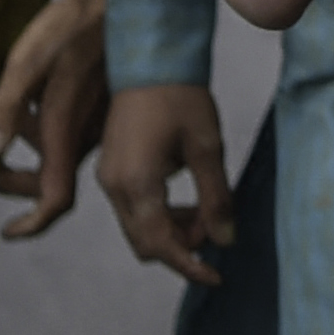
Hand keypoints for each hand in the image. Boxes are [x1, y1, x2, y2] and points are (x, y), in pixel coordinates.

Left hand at [0, 0, 110, 239]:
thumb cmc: (70, 27)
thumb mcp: (27, 61)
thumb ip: (6, 107)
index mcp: (65, 129)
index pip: (55, 198)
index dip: (33, 222)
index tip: (9, 231)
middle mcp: (86, 134)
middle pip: (56, 182)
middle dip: (23, 187)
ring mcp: (97, 122)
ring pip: (63, 158)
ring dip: (34, 159)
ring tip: (6, 135)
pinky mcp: (102, 108)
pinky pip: (72, 136)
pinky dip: (47, 136)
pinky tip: (31, 110)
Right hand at [98, 81, 232, 284]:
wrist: (149, 57)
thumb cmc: (181, 96)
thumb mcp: (207, 147)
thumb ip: (215, 197)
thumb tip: (225, 241)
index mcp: (137, 183)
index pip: (161, 244)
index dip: (189, 266)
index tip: (216, 276)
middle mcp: (113, 186)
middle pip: (145, 242)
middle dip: (182, 247)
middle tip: (217, 228)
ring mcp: (108, 178)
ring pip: (137, 227)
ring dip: (171, 230)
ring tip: (207, 210)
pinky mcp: (111, 168)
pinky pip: (132, 208)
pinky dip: (159, 214)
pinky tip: (186, 197)